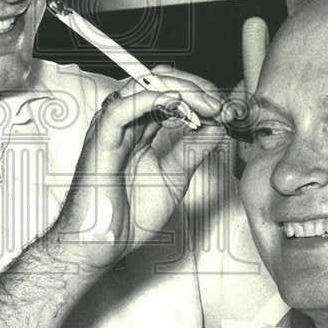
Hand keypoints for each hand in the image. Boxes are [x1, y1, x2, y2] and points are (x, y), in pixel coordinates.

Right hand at [58, 69, 226, 267]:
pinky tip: (175, 104)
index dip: (200, 96)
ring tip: (207, 105)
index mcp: (140, 131)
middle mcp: (126, 124)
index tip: (227, 111)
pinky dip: (150, 99)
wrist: (100, 245)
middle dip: (195, 87)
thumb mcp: (174, 177)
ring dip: (179, 89)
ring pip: (140, 86)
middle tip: (220, 105)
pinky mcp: (100, 141)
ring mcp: (112, 130)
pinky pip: (120, 109)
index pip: (170, 95)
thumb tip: (218, 127)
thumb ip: (193, 150)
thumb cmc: (128, 216)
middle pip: (158, 82)